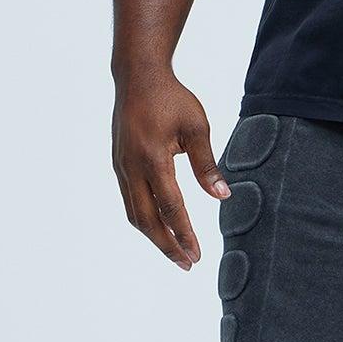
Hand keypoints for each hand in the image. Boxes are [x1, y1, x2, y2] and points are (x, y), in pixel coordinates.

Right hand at [112, 69, 230, 270]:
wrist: (138, 77)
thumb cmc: (172, 99)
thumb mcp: (197, 127)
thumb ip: (207, 165)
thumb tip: (223, 196)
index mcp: (153, 158)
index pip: (171, 207)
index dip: (184, 234)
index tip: (196, 255)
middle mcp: (132, 168)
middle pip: (148, 220)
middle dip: (168, 245)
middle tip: (187, 264)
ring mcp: (121, 167)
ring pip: (135, 214)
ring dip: (154, 237)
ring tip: (175, 252)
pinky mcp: (118, 165)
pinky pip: (130, 200)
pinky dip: (144, 219)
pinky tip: (159, 227)